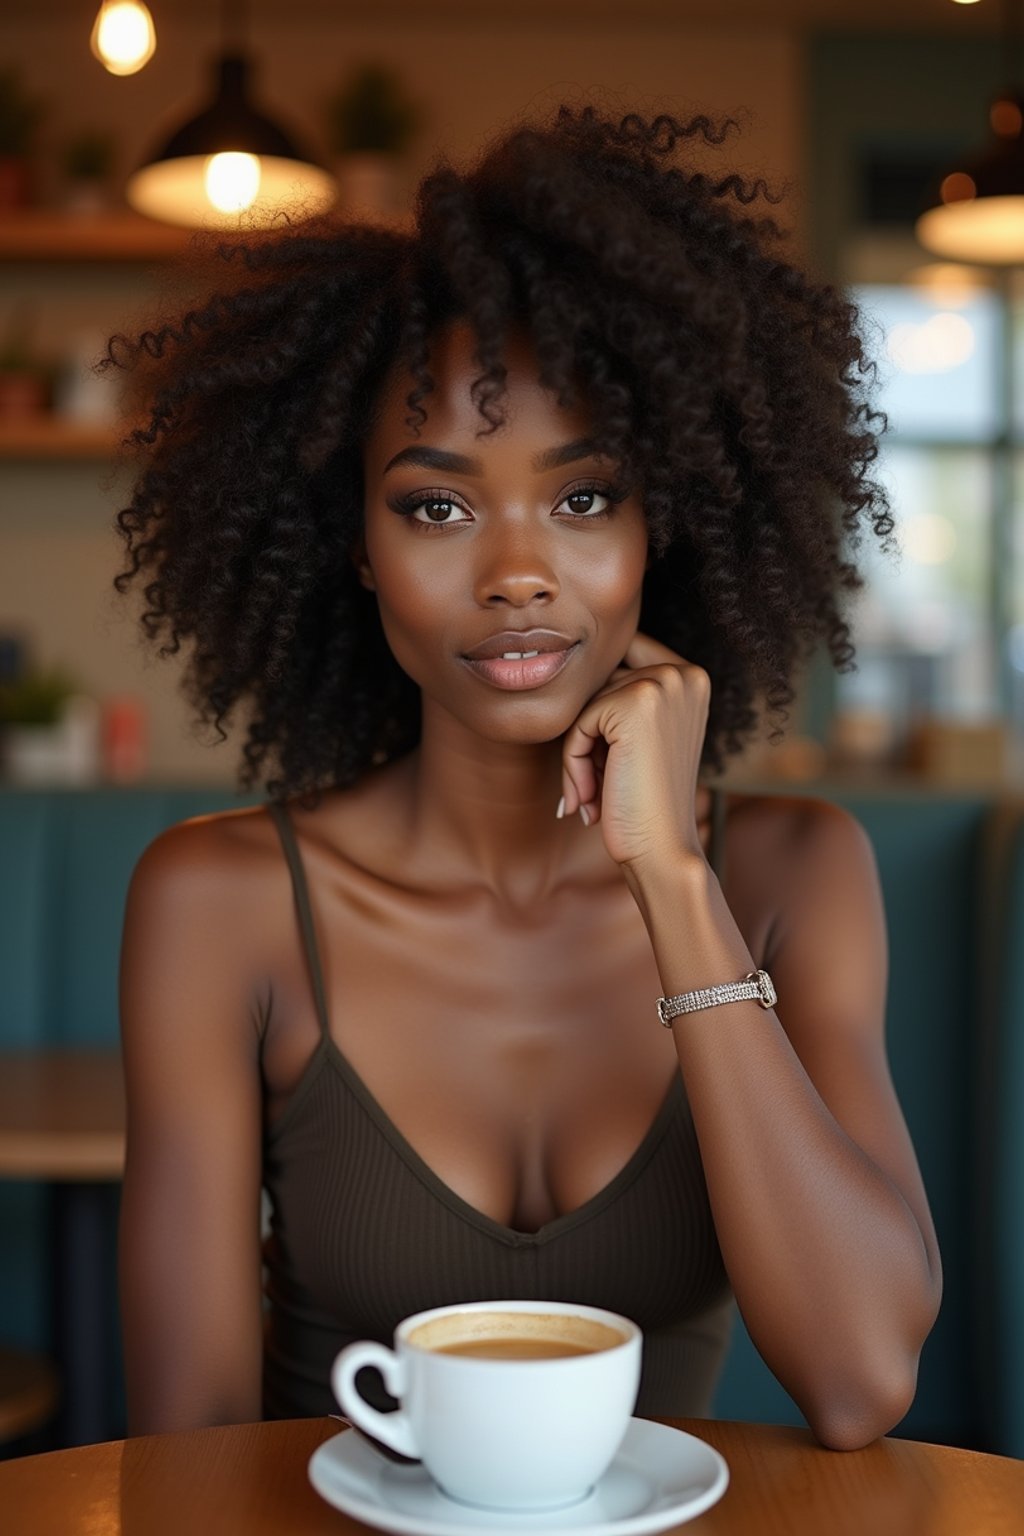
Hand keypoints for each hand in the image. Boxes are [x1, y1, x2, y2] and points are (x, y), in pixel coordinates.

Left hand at [559, 631, 710, 873]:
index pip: (621, 657)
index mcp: (692, 677)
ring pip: (585, 702)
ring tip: (594, 791)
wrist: (662, 848)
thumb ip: (621, 695)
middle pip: (599, 680)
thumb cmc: (644, 800)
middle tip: (596, 781)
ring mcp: (664, 683)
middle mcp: (684, 673)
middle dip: (588, 730)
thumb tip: (567, 661)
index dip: (600, 704)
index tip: (606, 757)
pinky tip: (590, 796)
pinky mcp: (637, 703)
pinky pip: (578, 722)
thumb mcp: (642, 737)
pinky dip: (574, 761)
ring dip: (578, 749)